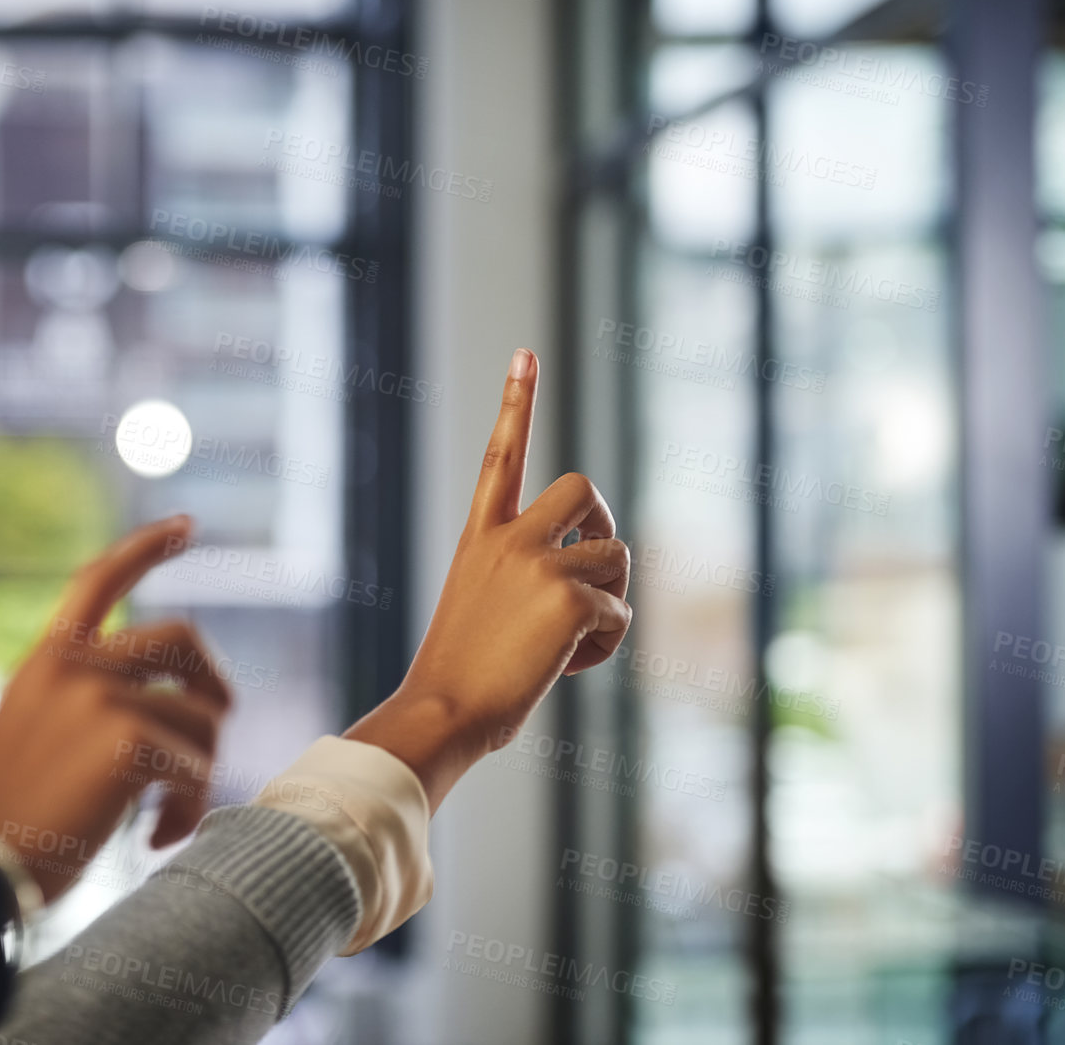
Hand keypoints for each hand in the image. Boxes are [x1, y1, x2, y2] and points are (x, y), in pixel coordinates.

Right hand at [0, 515, 232, 901]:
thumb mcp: (30, 731)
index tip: (184, 526)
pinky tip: (156, 835)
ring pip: (201, 717)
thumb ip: (83, 700)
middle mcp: (75, 666)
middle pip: (184, 637)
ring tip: (163, 816)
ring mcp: (103, 698)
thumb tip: (167, 705)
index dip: (146, 547)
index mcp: (47, 659)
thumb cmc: (6, 819)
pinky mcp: (129, 741)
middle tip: (215, 730)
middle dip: (214, 684)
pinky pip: (197, 767)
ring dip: (197, 772)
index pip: (98, 579)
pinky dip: (188, 807)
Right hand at [345, 350, 630, 809]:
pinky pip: (620, 613)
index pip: (502, 454)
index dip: (517, 401)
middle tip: (593, 571)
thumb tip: (596, 591)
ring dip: (610, 602)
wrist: (444, 709)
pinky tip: (566, 667)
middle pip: (586, 490)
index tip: (525, 353)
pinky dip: (605, 646)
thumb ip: (526, 578)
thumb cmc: (460, 675)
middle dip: (605, 526)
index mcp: (480, 536)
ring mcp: (538, 563)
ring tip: (569, 643)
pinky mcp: (568, 597)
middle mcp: (508, 538)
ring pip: (616, 557)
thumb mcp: (483, 606)